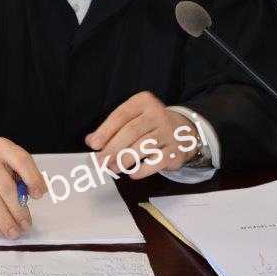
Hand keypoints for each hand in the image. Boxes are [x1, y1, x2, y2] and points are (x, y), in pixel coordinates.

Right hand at [0, 137, 47, 238]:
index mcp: (1, 147)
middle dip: (18, 210)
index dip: (33, 178)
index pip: (21, 160)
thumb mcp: (6, 168)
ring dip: (5, 221)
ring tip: (14, 232)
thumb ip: (21, 178)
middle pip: (6, 186)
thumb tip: (36, 193)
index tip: (39, 195)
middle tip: (26, 225)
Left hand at [84, 91, 198, 179]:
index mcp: (143, 102)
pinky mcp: (175, 151)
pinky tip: (132, 173)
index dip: (105, 131)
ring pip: (143, 146)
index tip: (93, 145)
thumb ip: (112, 127)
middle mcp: (157, 114)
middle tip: (100, 161)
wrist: (184, 130)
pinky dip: (143, 170)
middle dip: (112, 149)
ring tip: (112, 168)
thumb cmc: (150, 124)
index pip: (121, 116)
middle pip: (131, 132)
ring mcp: (168, 132)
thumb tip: (92, 141)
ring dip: (124, 160)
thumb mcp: (132, 117)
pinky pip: (157, 162)